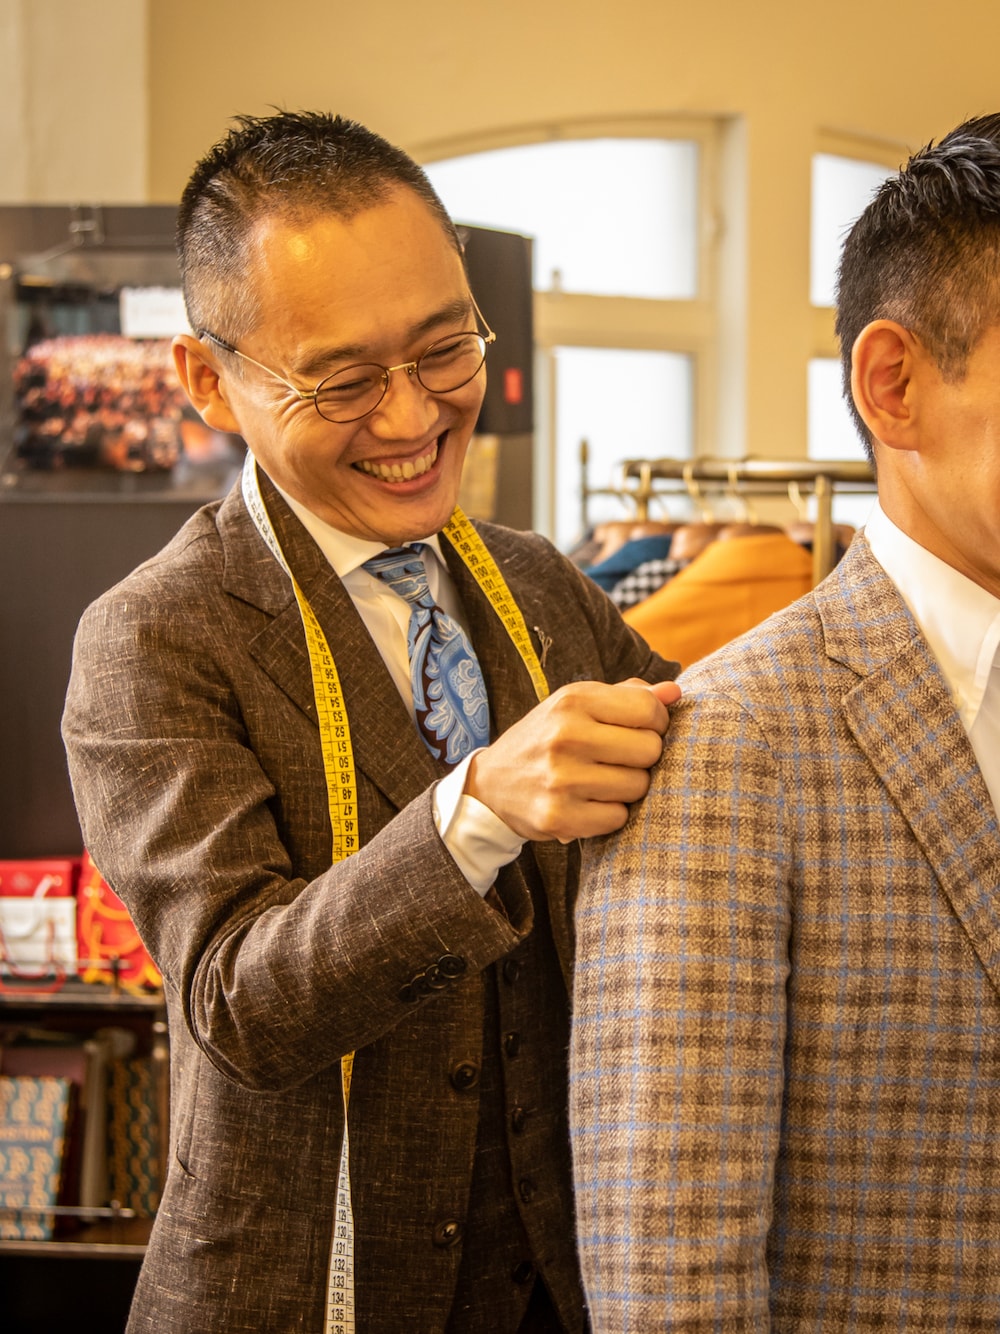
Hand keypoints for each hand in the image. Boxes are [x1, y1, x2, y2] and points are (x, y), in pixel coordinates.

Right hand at [465, 677, 681, 842]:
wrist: (491, 784)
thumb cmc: (547, 738)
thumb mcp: (578, 705)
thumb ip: (628, 697)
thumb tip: (675, 694)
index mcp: (572, 700)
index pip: (648, 709)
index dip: (656, 722)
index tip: (641, 729)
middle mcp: (566, 736)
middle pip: (650, 750)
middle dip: (644, 757)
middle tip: (620, 759)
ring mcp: (561, 778)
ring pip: (638, 786)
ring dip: (628, 787)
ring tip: (602, 780)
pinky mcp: (559, 816)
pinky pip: (618, 817)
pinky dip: (611, 813)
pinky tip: (590, 802)